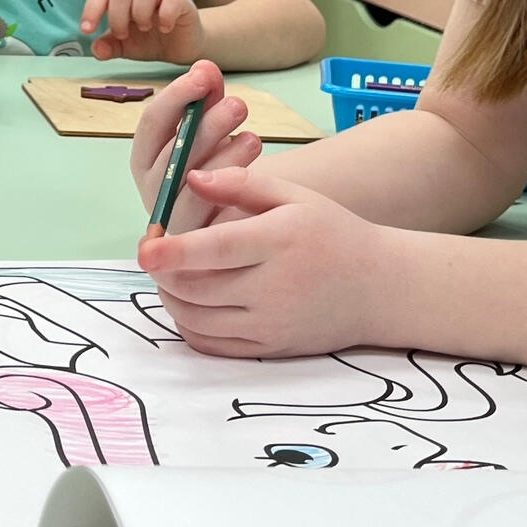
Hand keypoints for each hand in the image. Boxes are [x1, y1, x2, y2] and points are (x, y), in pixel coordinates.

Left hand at [80, 0, 205, 62]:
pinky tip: (165, 29)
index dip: (91, 9)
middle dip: (117, 17)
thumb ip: (110, 47)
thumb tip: (96, 50)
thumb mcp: (126, 47)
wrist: (182, 47)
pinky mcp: (181, 2)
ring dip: (139, 13)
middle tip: (123, 35)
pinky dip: (166, 15)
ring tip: (144, 29)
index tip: (86, 30)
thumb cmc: (150, 41)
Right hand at [126, 61, 260, 231]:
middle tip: (238, 105)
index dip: (177, 96)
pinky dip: (232, 184)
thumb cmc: (213, 161)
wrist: (232, 214)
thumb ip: (206, 96)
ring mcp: (172, 216)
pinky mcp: (196, 239)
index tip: (205, 75)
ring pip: (192, 184)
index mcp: (145, 155)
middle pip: (172, 153)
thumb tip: (205, 66)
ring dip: (223, 157)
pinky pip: (212, 211)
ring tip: (252, 137)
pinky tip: (252, 166)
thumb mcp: (209, 124)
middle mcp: (151, 187)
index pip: (152, 122)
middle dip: (205, 125)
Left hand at [138, 164, 388, 357]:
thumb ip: (242, 184)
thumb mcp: (296, 197)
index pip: (217, 249)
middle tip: (154, 254)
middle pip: (199, 288)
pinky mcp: (271, 348)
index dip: (176, 251)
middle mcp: (275, 287)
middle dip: (165, 273)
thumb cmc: (333, 233)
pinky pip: (214, 346)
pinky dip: (190, 327)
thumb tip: (190, 178)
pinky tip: (190, 304)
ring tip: (169, 275)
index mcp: (280, 241)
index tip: (146, 249)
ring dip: (173, 299)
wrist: (380, 288)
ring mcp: (272, 323)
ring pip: (199, 319)